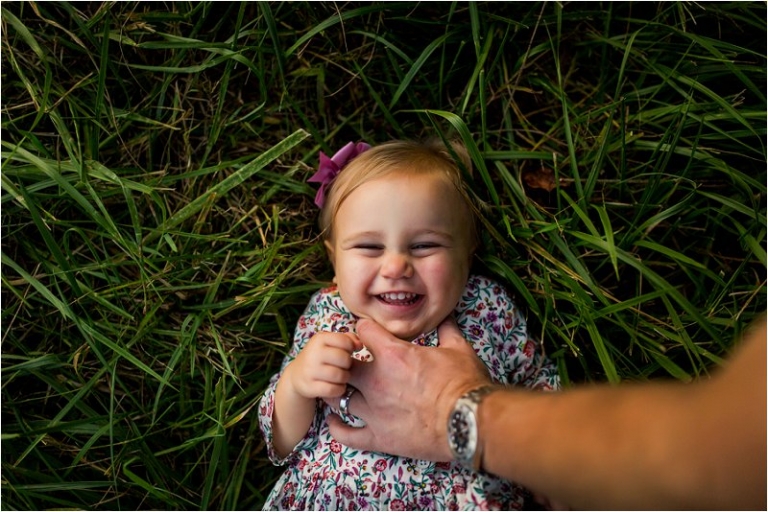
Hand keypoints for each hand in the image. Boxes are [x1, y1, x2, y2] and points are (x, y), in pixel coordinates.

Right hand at [285, 331, 360, 399]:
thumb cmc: (321, 356)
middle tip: (343, 366)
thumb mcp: (331, 343)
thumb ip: (348, 339)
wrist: (297, 375)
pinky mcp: (308, 387)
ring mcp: (309, 370)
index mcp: (319, 338)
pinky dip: (339, 389)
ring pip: (339, 376)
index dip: (350, 348)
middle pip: (344, 359)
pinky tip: (337, 386)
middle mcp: (313, 352)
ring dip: (344, 378)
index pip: (345, 341)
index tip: (346, 351)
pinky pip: (333, 389)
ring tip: (340, 376)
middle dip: (348, 364)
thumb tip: (359, 345)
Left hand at [326, 317, 490, 460]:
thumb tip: (447, 317)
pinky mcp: (378, 437)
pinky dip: (337, 427)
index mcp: (393, 354)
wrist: (470, 422)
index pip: (363, 330)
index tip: (369, 334)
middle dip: (345, 361)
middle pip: (342, 364)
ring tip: (345, 390)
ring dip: (341, 392)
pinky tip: (336, 421)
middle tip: (355, 364)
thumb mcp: (458, 350)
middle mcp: (376, 380)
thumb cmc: (465, 384)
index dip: (365, 330)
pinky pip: (346, 434)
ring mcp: (374, 411)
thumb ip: (447, 331)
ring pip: (338, 398)